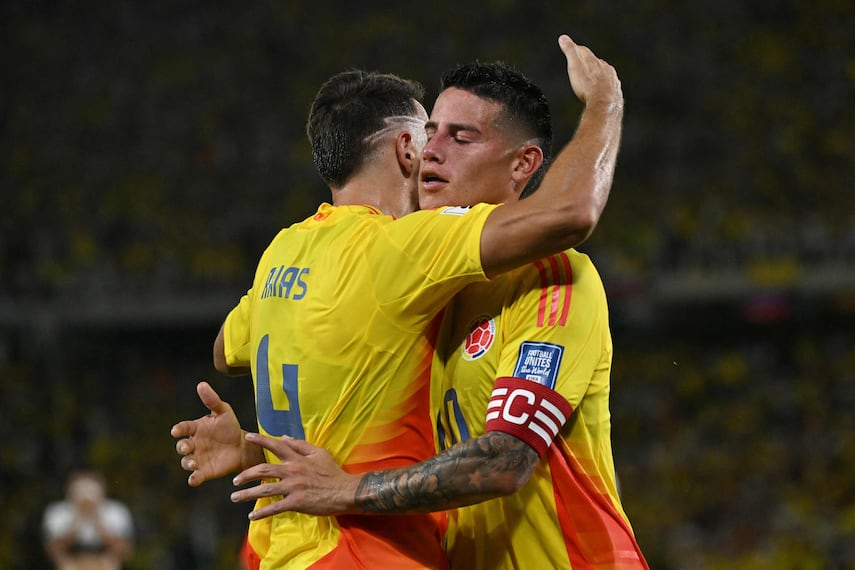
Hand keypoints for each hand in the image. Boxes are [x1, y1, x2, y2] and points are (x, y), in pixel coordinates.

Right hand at [171, 381, 259, 485]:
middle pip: (182, 447)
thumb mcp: (223, 411)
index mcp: (196, 428)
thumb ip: (212, 400)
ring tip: (193, 463)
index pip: (184, 428)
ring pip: (186, 462)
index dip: (179, 429)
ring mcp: (198, 458)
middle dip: (182, 447)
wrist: (242, 446)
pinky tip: (194, 479)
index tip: (176, 430)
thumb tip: (201, 384)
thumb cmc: (230, 427)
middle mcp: (194, 444)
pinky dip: (193, 479)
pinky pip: (195, 477)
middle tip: (186, 447)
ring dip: (187, 463)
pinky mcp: (205, 471)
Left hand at [230, 433, 359, 519]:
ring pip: (264, 490)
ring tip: (235, 497)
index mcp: (297, 458)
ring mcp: (293, 488)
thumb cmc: (333, 472)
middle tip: (235, 480)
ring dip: (247, 494)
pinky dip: (261, 513)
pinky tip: (252, 517)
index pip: (276, 446)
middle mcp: (292, 471)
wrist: (345, 492)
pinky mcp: (296, 503)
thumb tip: (285, 438)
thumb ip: (301, 445)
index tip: (248, 437)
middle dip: (246, 475)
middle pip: (263, 470)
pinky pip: (274, 508)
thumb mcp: (320, 453)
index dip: (261, 440)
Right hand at [558, 34, 621, 106]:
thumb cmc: (587, 87)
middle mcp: (604, 67)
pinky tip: (601, 89)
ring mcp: (611, 78)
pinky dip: (604, 85)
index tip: (572, 49)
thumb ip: (570, 51)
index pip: (584, 51)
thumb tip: (564, 38)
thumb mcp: (574, 66)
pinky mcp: (615, 89)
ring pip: (604, 72)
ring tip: (591, 78)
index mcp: (593, 61)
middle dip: (588, 63)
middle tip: (581, 65)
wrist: (604, 103)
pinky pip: (609, 84)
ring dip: (597, 74)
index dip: (577, 50)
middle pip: (595, 62)